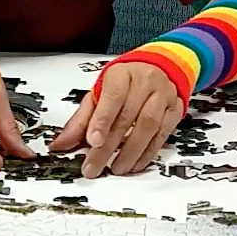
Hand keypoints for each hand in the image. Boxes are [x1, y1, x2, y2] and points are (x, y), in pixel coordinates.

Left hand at [48, 62, 183, 177]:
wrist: (159, 67)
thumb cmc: (125, 81)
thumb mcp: (100, 92)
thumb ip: (81, 118)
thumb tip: (61, 143)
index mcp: (121, 74)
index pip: (112, 96)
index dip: (102, 120)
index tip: (92, 140)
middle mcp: (144, 82)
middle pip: (127, 116)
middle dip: (109, 145)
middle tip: (94, 165)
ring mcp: (163, 95)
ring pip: (148, 126)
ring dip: (130, 152)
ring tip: (115, 168)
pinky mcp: (175, 110)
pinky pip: (162, 135)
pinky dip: (147, 153)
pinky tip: (134, 164)